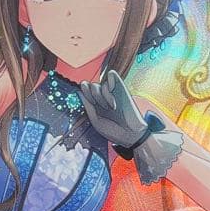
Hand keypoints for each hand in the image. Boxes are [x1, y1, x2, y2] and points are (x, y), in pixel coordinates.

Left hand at [80, 70, 183, 184]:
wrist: (130, 135)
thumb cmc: (114, 132)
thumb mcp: (96, 121)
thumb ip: (88, 106)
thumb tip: (79, 92)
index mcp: (96, 104)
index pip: (85, 89)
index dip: (84, 92)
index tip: (91, 102)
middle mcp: (104, 97)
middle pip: (92, 85)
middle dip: (94, 96)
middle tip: (103, 108)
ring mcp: (113, 93)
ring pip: (101, 83)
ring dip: (103, 95)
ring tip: (111, 106)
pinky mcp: (122, 89)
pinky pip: (112, 75)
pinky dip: (109, 80)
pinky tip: (112, 90)